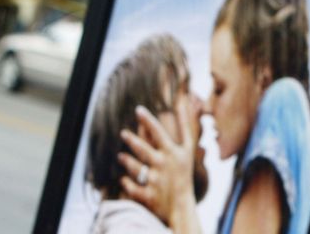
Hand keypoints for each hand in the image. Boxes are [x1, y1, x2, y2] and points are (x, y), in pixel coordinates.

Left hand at [118, 98, 200, 233]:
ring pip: (135, 167)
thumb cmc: (183, 173)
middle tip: (123, 133)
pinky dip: (126, 183)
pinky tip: (123, 179)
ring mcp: (155, 180)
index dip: (148, 120)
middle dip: (132, 139)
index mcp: (172, 153)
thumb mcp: (188, 150)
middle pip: (143, 149)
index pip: (159, 132)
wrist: (181, 205)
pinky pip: (131, 187)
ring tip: (121, 156)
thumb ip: (185, 126)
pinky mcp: (147, 195)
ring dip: (126, 161)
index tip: (138, 109)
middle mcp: (163, 165)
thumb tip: (183, 103)